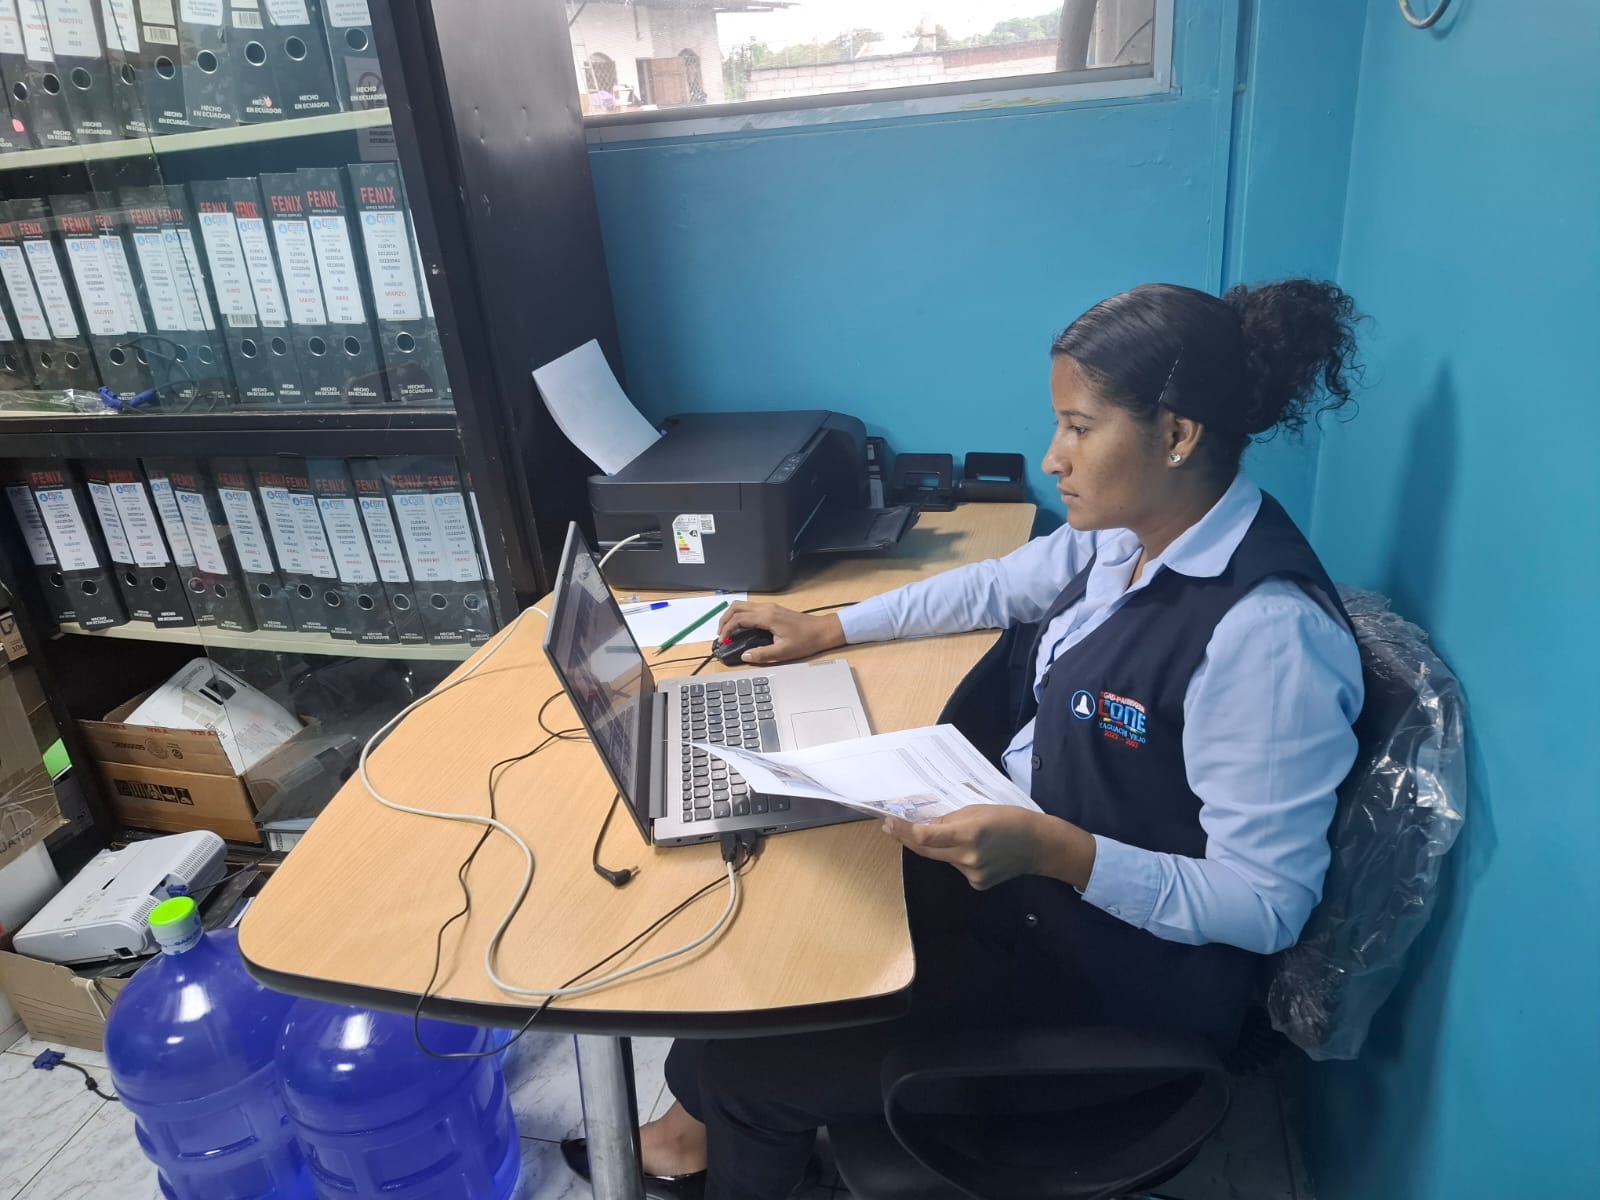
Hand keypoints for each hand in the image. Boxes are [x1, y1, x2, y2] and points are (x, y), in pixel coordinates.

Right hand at [714, 602, 844, 664]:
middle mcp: (766, 608)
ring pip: (743, 605)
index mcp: (766, 617)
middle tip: (721, 634)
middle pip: (736, 607)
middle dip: (724, 619)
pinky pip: (751, 609)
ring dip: (732, 616)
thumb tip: (744, 656)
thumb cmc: (805, 641)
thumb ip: (762, 654)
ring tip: (728, 631)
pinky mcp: (773, 610)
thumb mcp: (783, 652)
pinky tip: (741, 628)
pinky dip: (741, 616)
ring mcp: (770, 607)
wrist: (822, 631)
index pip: (738, 619)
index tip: (722, 640)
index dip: (726, 629)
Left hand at [884, 808, 1095, 890]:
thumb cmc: (1009, 819)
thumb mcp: (977, 809)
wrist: (1038, 845)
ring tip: (952, 833)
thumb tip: (924, 826)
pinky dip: (957, 857)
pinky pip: (957, 867)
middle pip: (926, 851)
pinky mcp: (977, 884)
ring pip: (942, 858)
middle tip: (892, 827)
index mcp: (968, 833)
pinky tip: (974, 850)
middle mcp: (967, 857)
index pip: (925, 836)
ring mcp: (972, 874)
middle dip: (907, 838)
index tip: (889, 822)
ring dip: (938, 846)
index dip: (903, 830)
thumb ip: (949, 820)